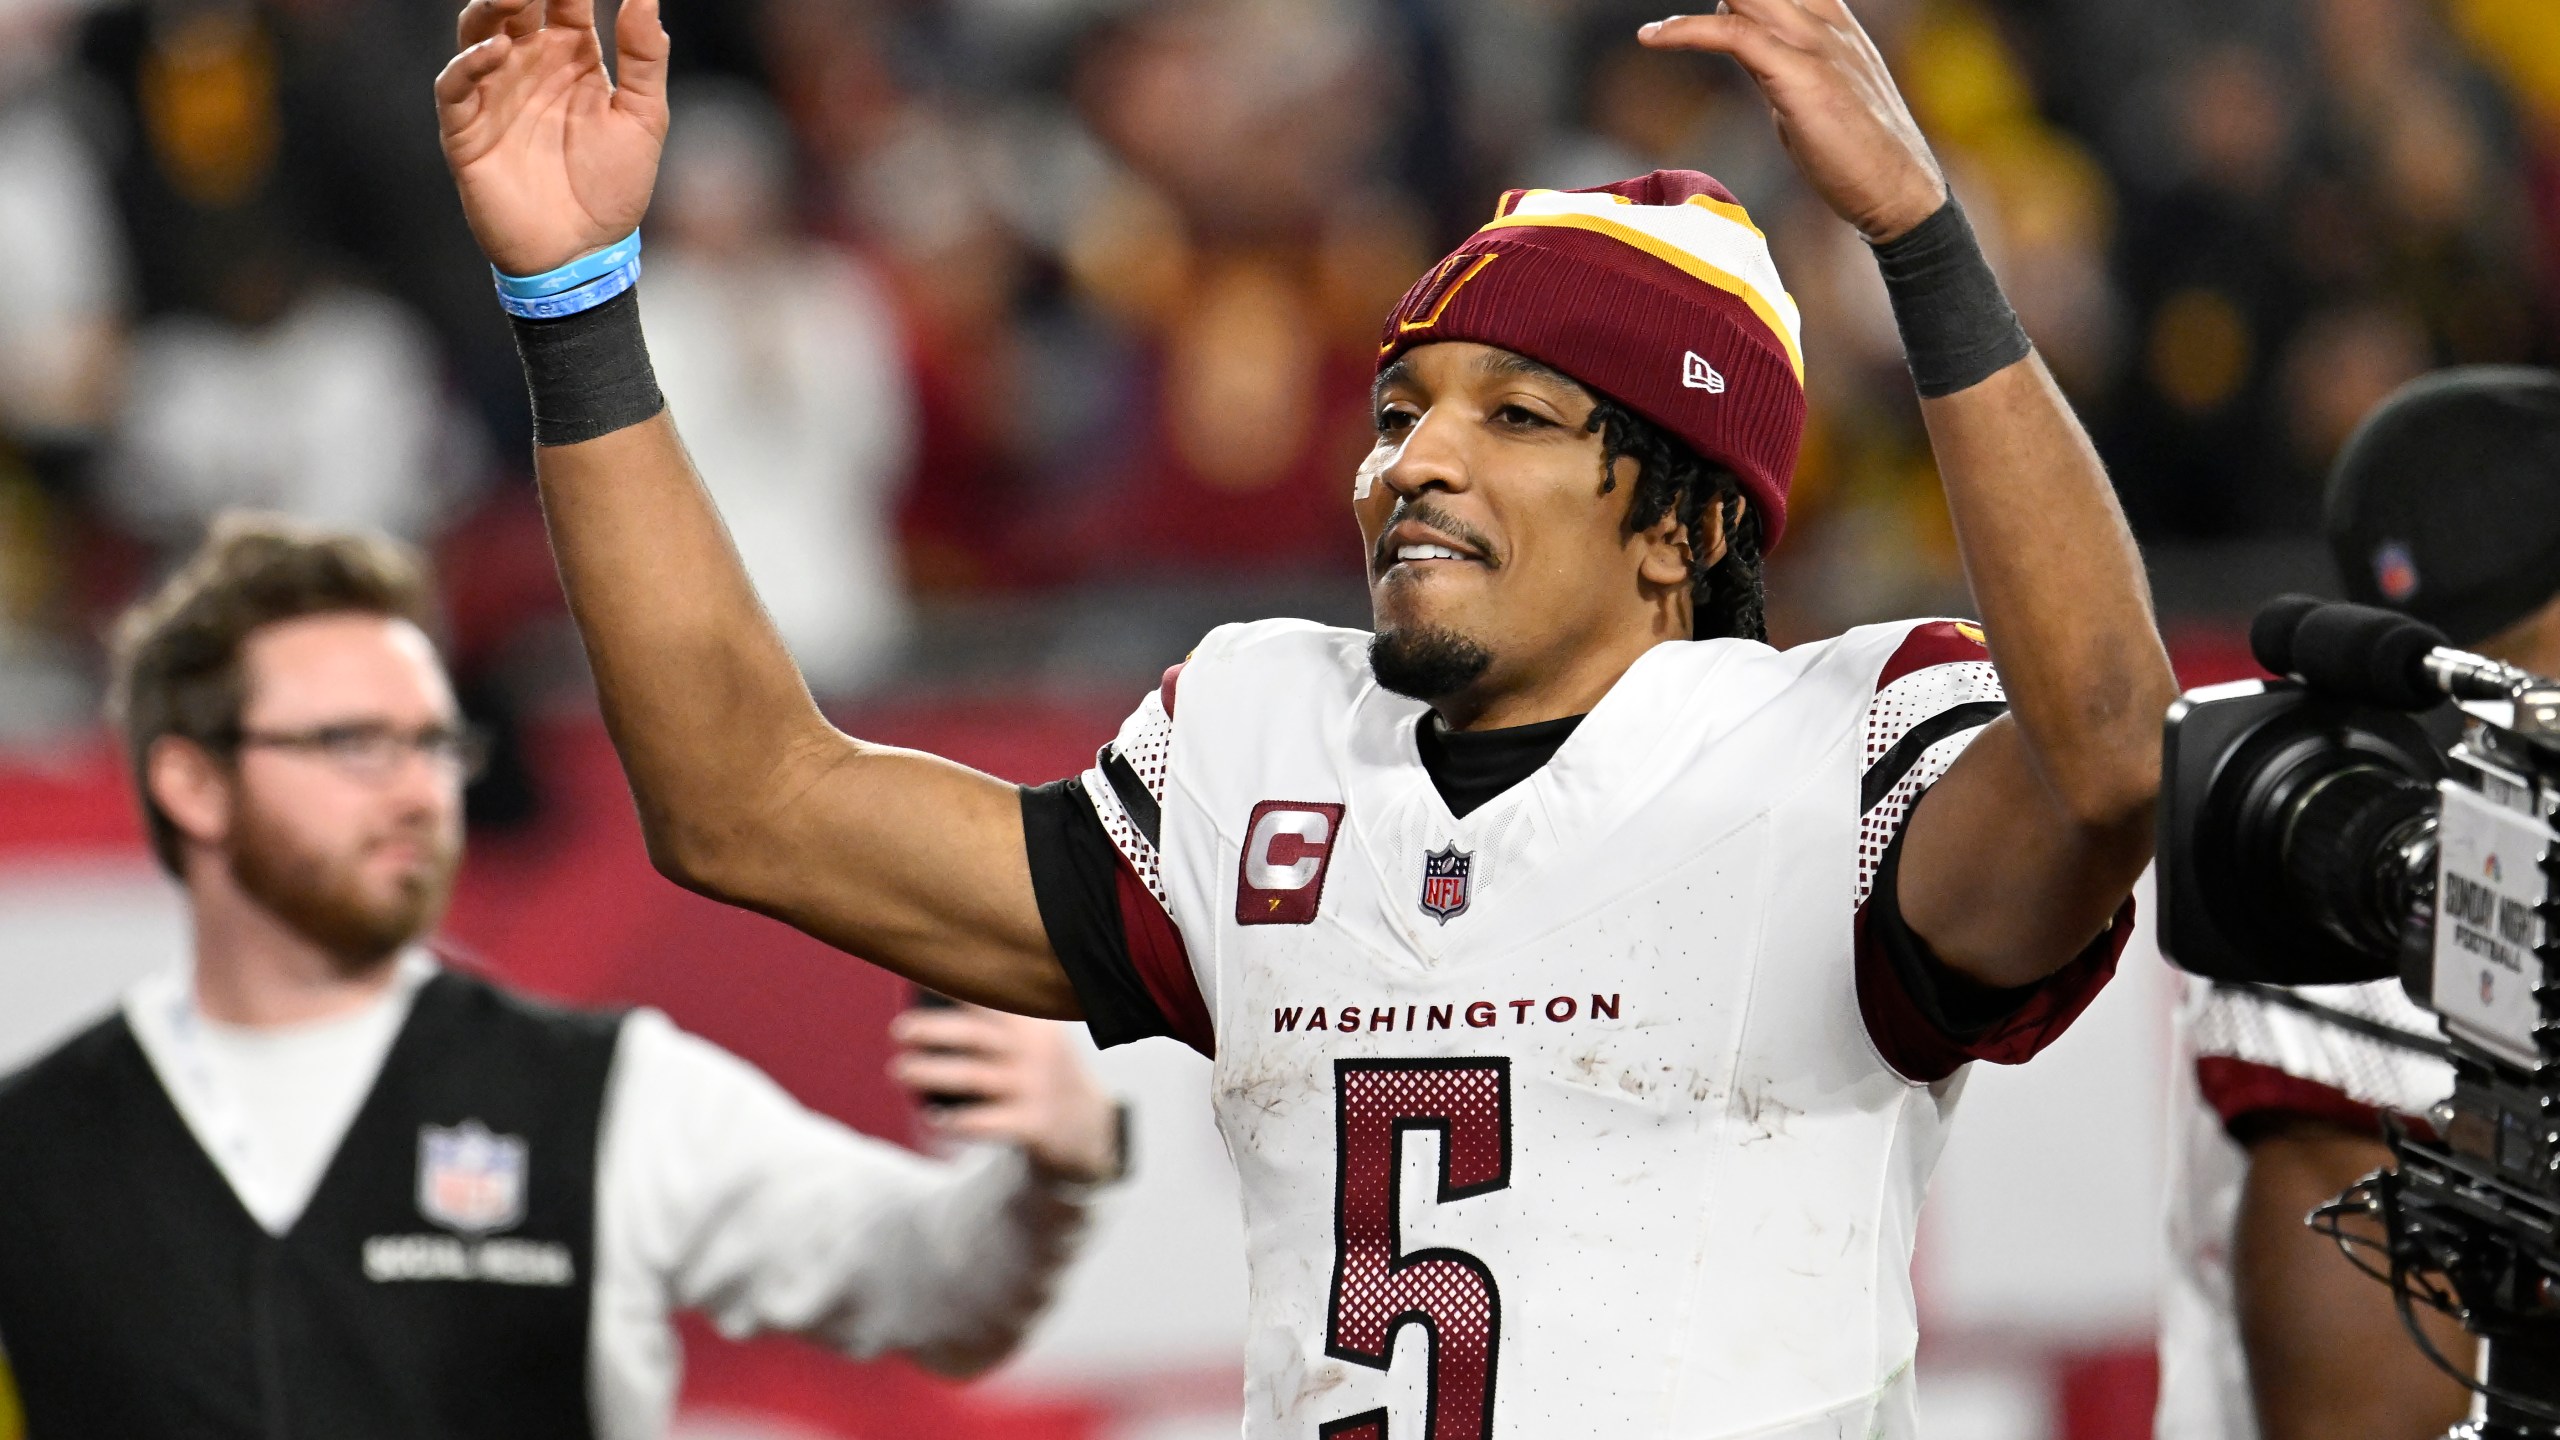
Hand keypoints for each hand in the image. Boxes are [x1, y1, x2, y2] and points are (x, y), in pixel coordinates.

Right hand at [434, 0, 668, 275]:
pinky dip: (470, 63)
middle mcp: (529, 67)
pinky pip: (455, 85)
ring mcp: (494, 94)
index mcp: (573, 59)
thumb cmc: (613, 188)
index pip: (565, 0)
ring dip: (490, 9)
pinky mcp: (465, 129)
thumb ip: (644, 58)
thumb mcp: (644, 120)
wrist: (582, 254)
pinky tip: (496, 50)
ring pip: (478, 32)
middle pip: (515, 6)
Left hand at [889, 1004, 1122, 1184]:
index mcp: (1034, 1023)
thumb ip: (1002, 1021)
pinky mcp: (1033, 1124)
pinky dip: (958, 1122)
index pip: (991, 996)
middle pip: (976, 1034)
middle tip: (899, 1030)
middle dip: (934, 1030)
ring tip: (900, 1070)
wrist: (1093, 1126)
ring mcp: (1035, 1088)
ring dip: (933, 1072)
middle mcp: (1035, 1051)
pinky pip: (988, 1122)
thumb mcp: (1039, 1037)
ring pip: (975, 1077)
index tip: (921, 966)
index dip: (956, 981)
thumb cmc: (1047, 1072)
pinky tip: (933, 1119)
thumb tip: (934, 1001)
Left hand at [1640, 1, 1945, 242]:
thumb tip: (1748, 54)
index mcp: (1831, 19)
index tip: (1712, 4)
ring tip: (1660, 29)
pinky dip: (1685, 30)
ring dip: (1700, 8)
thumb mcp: (1812, 90)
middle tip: (1673, 21)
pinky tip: (1652, 37)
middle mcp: (1824, 21)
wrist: (1901, 191)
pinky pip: (1733, 34)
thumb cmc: (1858, 152)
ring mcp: (1815, 43)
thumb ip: (1778, 63)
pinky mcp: (1800, 75)